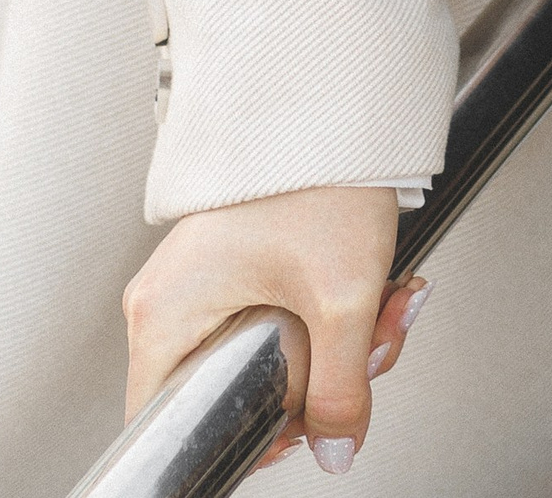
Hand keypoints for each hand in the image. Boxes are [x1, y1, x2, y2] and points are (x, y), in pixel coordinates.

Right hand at [122, 186, 424, 472]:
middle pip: (237, 390)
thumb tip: (337, 450)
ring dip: (341, 342)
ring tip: (388, 303)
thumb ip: (339, 389)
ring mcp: (202, 280)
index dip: (243, 438)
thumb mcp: (341, 298)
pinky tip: (377, 290)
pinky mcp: (236, 264)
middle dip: (321, 379)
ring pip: (270, 353)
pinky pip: (279, 317)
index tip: (294, 430)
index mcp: (163, 314)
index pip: (175, 423)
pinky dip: (331, 312)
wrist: (339, 102)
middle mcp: (170, 299)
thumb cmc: (317, 175)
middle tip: (373, 345)